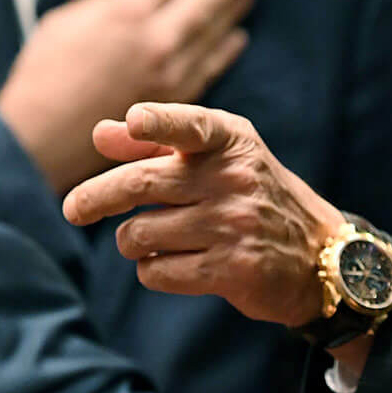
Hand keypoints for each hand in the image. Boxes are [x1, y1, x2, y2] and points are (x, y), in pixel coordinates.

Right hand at [0, 0, 263, 194]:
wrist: (39, 139)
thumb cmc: (43, 75)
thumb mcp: (66, 19)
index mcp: (125, 10)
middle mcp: (154, 38)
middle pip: (205, 0)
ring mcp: (168, 72)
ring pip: (213, 33)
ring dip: (234, 9)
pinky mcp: (172, 101)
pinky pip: (209, 67)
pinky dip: (225, 49)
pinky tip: (236, 37)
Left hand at [61, 103, 341, 326]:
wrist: (318, 254)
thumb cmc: (250, 194)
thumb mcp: (215, 157)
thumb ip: (156, 141)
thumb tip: (100, 134)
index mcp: (230, 141)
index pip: (192, 125)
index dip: (160, 122)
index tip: (134, 121)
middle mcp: (234, 178)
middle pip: (140, 185)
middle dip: (95, 198)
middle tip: (73, 210)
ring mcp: (235, 225)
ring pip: (141, 233)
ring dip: (131, 241)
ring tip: (149, 239)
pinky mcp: (233, 269)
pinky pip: (158, 271)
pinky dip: (151, 269)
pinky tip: (169, 263)